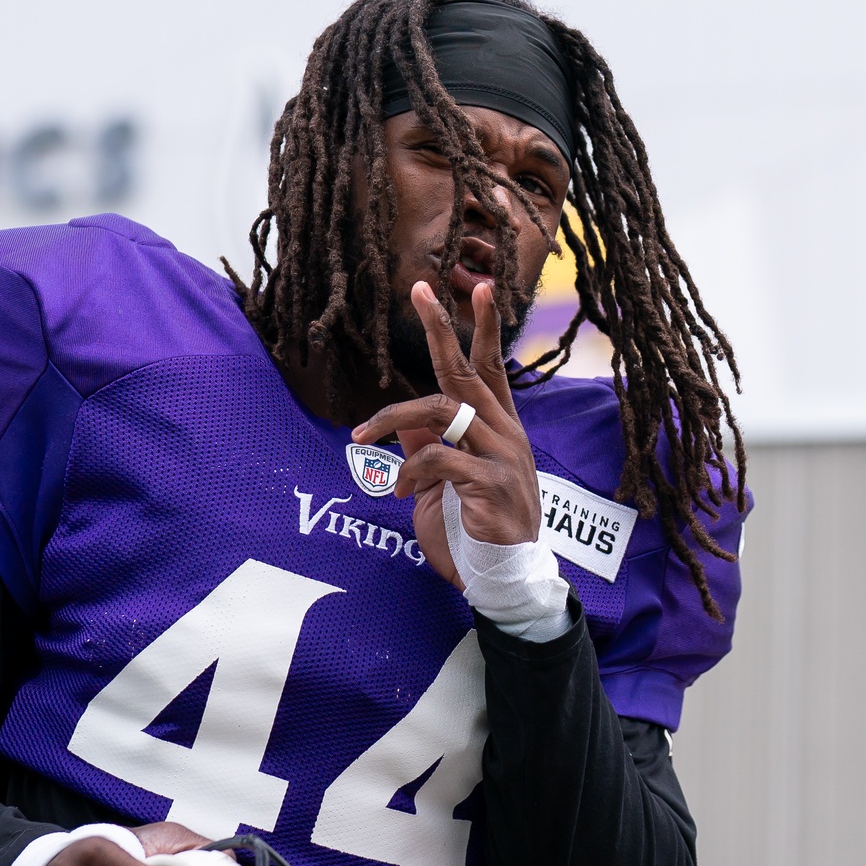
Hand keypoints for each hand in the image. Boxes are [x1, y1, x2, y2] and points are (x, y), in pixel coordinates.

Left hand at [352, 280, 540, 587]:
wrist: (504, 580)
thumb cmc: (474, 532)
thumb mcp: (445, 484)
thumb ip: (431, 447)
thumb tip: (406, 421)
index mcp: (497, 428)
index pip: (488, 367)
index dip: (479, 327)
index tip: (474, 285)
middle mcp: (505, 433)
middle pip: (467, 372)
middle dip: (441, 328)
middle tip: (419, 290)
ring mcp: (504, 456)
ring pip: (444, 410)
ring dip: (392, 418)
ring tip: (361, 435)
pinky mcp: (494, 484)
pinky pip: (441, 459)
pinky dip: (409, 470)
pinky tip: (398, 491)